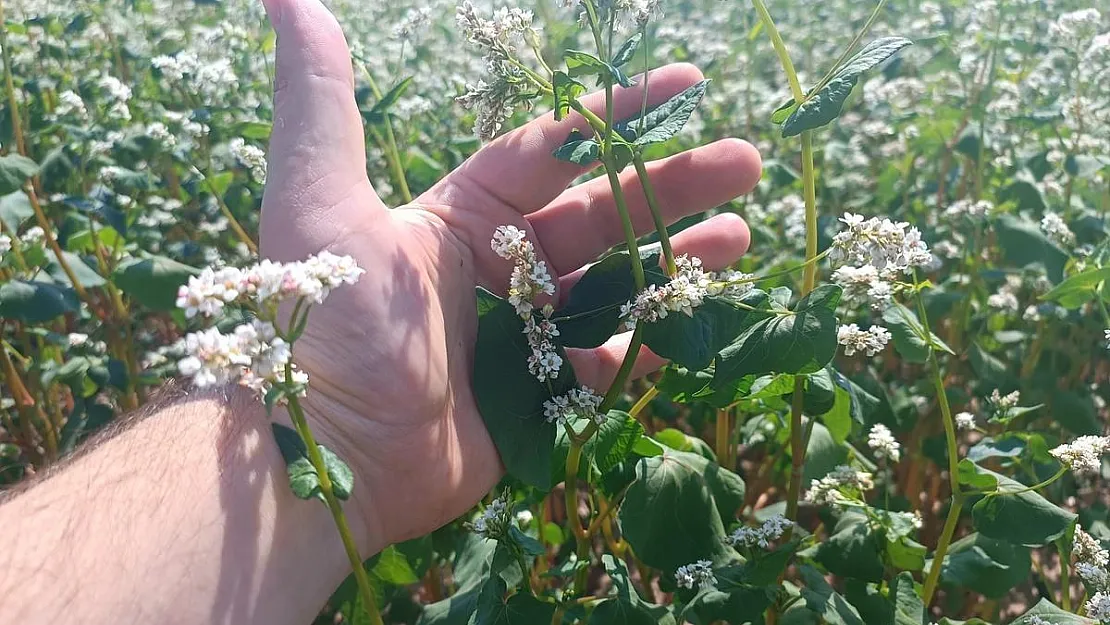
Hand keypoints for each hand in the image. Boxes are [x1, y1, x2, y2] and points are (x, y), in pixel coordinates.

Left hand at [259, 0, 760, 551]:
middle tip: (745, 162)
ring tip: (739, 234)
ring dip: (677, 257)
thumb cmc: (320, 325)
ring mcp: (522, 333)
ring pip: (616, 284)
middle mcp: (497, 267)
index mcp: (459, 215)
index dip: (617, 114)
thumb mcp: (318, 202)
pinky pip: (609, 359)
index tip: (685, 84)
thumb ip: (322, 102)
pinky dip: (655, 337)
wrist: (318, 458)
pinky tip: (702, 311)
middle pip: (602, 213)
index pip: (552, 149)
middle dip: (673, 185)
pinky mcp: (537, 396)